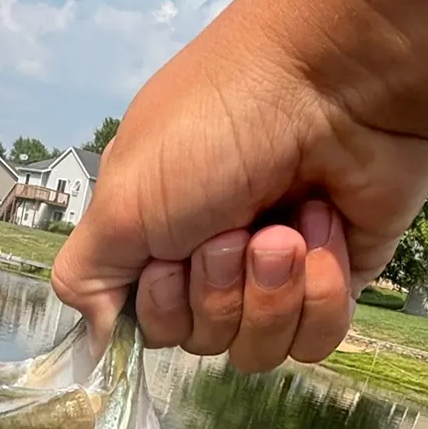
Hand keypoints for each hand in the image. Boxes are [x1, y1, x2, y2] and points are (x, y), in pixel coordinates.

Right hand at [51, 0, 427, 372]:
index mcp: (155, 230)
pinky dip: (320, 291)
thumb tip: (97, 342)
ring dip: (269, 291)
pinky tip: (323, 227)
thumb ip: (87, 279)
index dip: (160, 306)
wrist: (340, 80)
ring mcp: (278, 269)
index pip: (145, 323)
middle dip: (217, 291)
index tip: (171, 254)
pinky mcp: (341, 276)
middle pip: (200, 341)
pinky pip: (317, 338)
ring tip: (285, 230)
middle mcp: (212, 253)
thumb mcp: (120, 198)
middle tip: (236, 226)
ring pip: (258, 348)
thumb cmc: (218, 125)